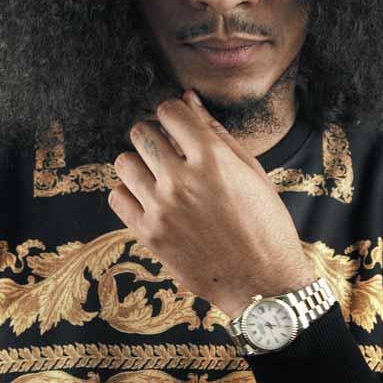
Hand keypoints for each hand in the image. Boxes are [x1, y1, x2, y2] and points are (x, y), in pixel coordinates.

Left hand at [107, 91, 312, 317]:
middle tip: (169, 151)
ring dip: (139, 164)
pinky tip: (149, 199)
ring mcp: (162, 208)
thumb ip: (215, 132)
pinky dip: (129, 192)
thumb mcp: (250, 172)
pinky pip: (117, 196)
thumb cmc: (265, 224)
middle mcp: (183, 180)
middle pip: (141, 132)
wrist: (262, 283)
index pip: (169, 110)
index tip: (179, 127)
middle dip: (154, 135)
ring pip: (124, 162)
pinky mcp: (149, 234)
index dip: (173, 114)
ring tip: (159, 177)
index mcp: (213, 158)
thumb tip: (186, 98)